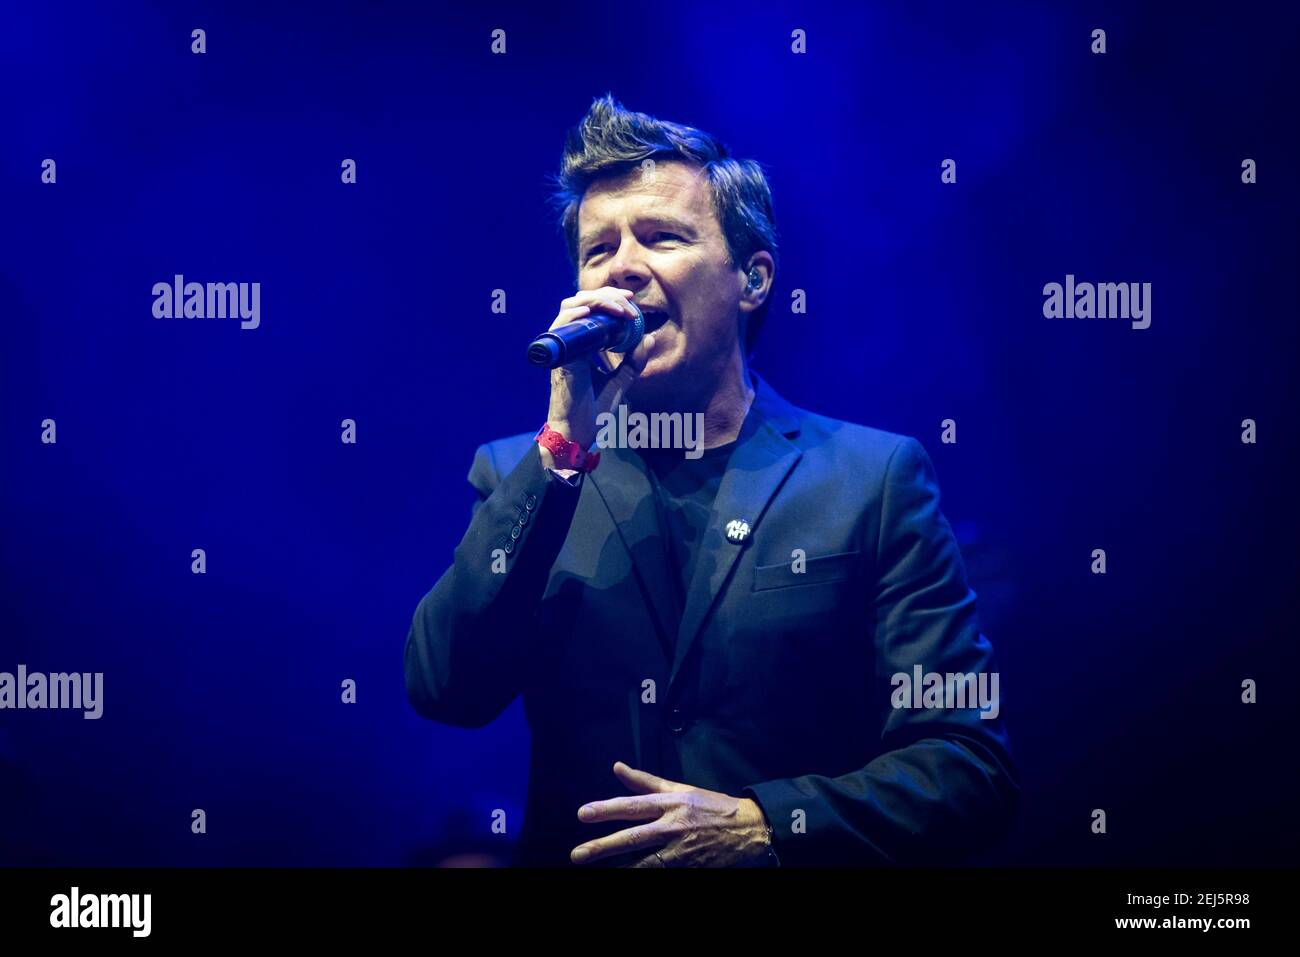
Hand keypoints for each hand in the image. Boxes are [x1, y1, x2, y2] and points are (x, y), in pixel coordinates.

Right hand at [543, 287, 655, 461]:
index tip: (631, 300)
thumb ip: (633, 362)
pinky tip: (590, 312)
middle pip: (582, 303)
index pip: (593, 312)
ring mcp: (564, 349)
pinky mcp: (559, 358)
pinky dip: (573, 315)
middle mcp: (572, 344)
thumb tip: (648, 339)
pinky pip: (561, 327)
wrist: (578, 434)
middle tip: (628, 300)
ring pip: (570, 308)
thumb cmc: (594, 412)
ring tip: (617, 308)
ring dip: (595, 302)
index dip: (611, 300)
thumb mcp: (620, 382)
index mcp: (584, 347)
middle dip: (606, 296)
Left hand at [571, 761, 770, 866]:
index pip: (632, 805)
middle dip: (603, 846)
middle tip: (578, 854)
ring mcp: (682, 850)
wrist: (750, 827)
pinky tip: (630, 875)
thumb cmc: (711, 806)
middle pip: (633, 837)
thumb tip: (617, 767)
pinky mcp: (690, 866)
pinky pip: (663, 871)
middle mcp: (673, 825)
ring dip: (621, 868)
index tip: (582, 814)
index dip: (606, 809)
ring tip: (600, 872)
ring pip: (645, 862)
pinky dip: (646, 873)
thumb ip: (645, 781)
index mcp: (670, 802)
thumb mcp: (679, 788)